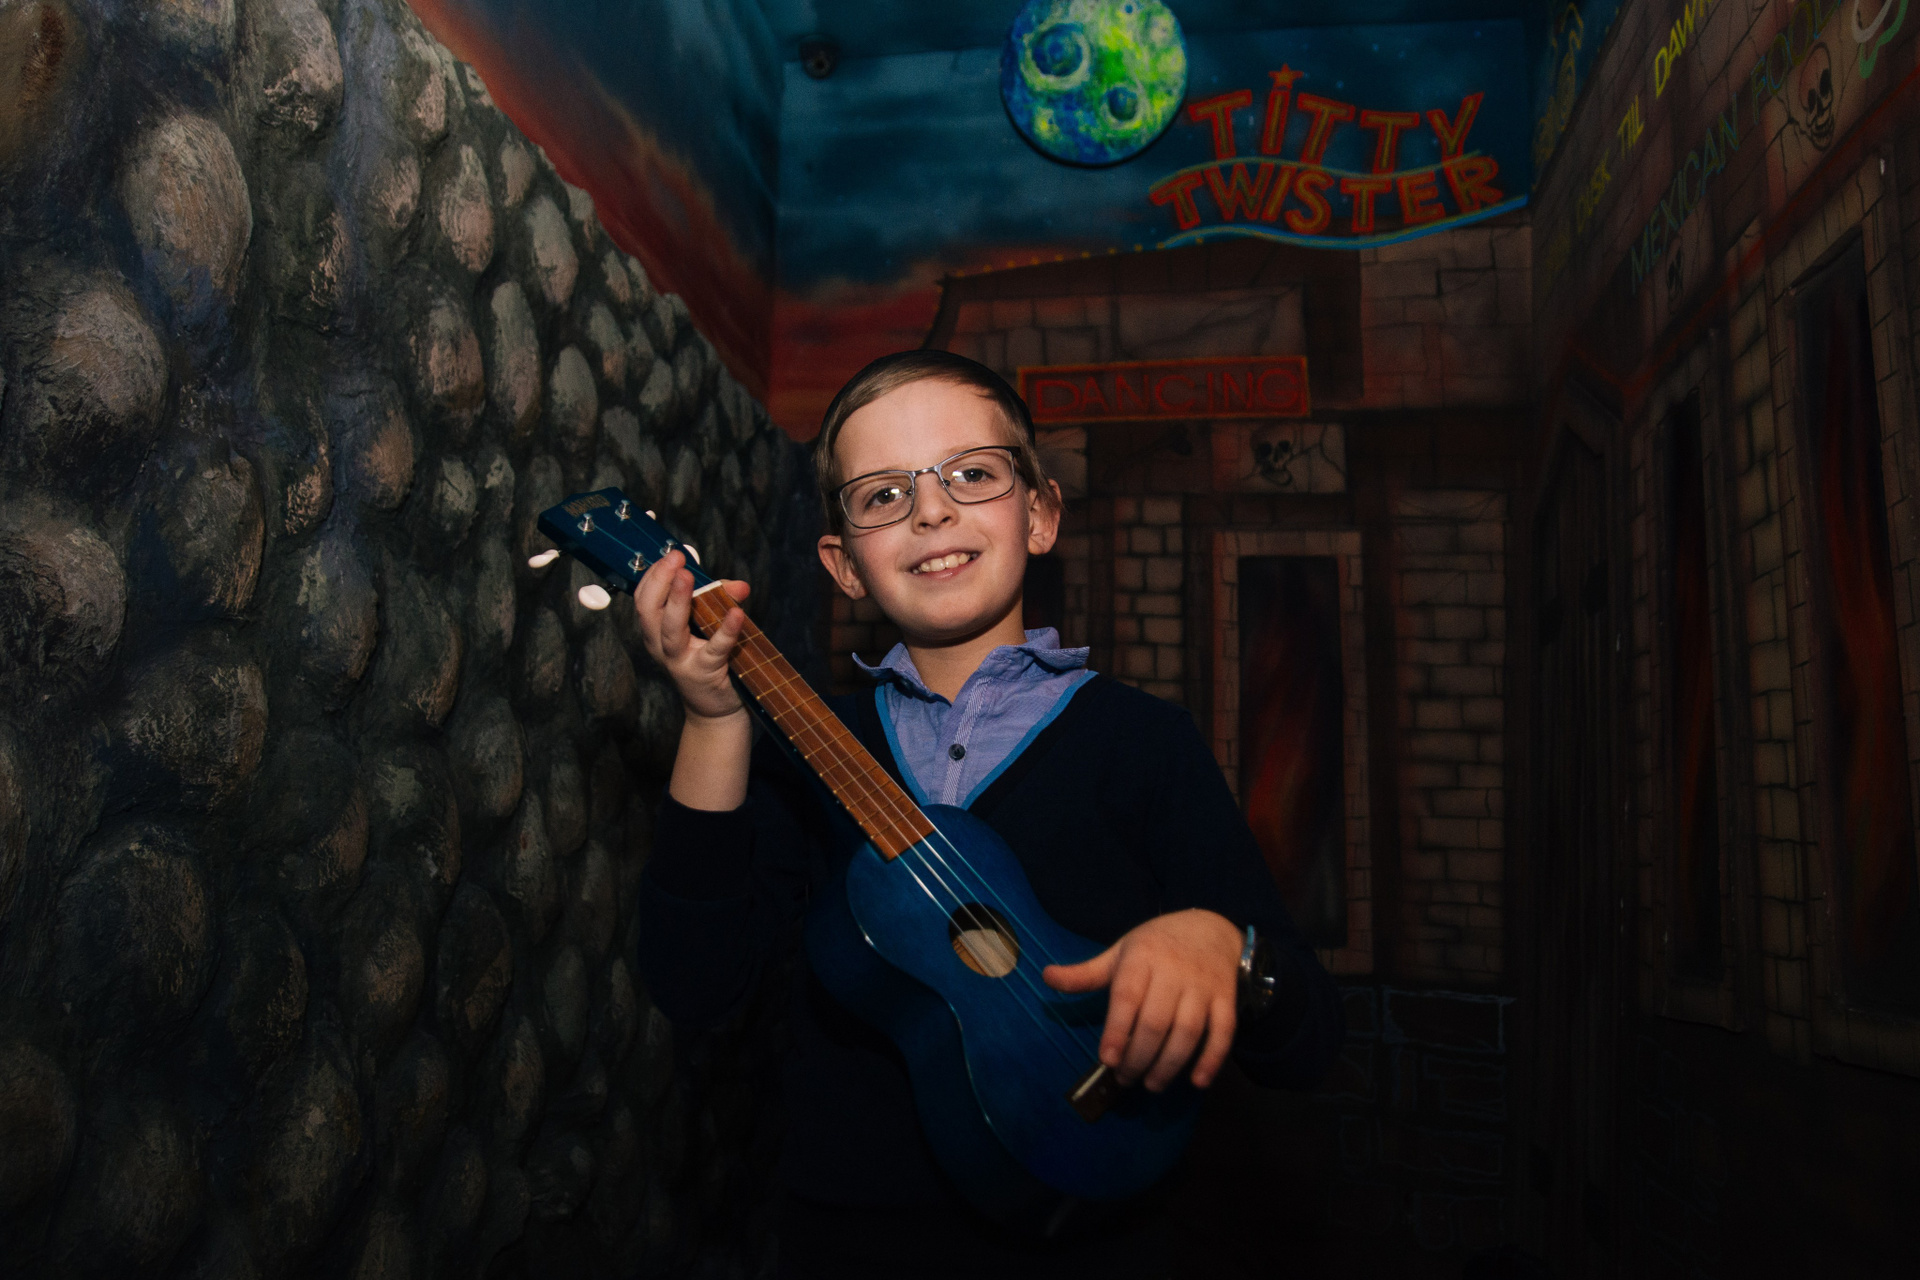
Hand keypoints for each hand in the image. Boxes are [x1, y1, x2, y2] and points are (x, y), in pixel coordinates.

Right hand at [632, 549, 751, 722]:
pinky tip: (736, 614)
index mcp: (655, 631)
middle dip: (660, 580)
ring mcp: (680, 661)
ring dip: (678, 600)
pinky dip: (725, 630)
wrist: (714, 708)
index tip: (671, 553)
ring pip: (671, 629)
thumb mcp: (708, 627)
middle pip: (649, 611)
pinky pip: (714, 649)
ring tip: (687, 577)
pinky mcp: (704, 673)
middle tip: (675, 558)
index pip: (643, 599)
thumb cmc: (708, 660)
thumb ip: (720, 602)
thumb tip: (739, 586)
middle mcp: (660, 646)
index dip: (654, 575)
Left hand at [1043, 908, 1242, 1091]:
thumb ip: (1086, 973)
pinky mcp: (1226, 999)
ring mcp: (1202, 986)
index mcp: (1142, 958)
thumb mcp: (1120, 952)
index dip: (1117, 1030)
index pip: (1127, 997)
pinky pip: (1224, 1031)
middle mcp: (1173, 971)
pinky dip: (1212, 1058)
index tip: (1107, 1059)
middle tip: (1125, 1079)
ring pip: (1188, 1030)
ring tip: (1153, 1085)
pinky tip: (1197, 1082)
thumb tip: (1046, 977)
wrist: (1210, 928)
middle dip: (1139, 1056)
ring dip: (1170, 1064)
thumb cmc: (1156, 946)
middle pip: (1156, 1021)